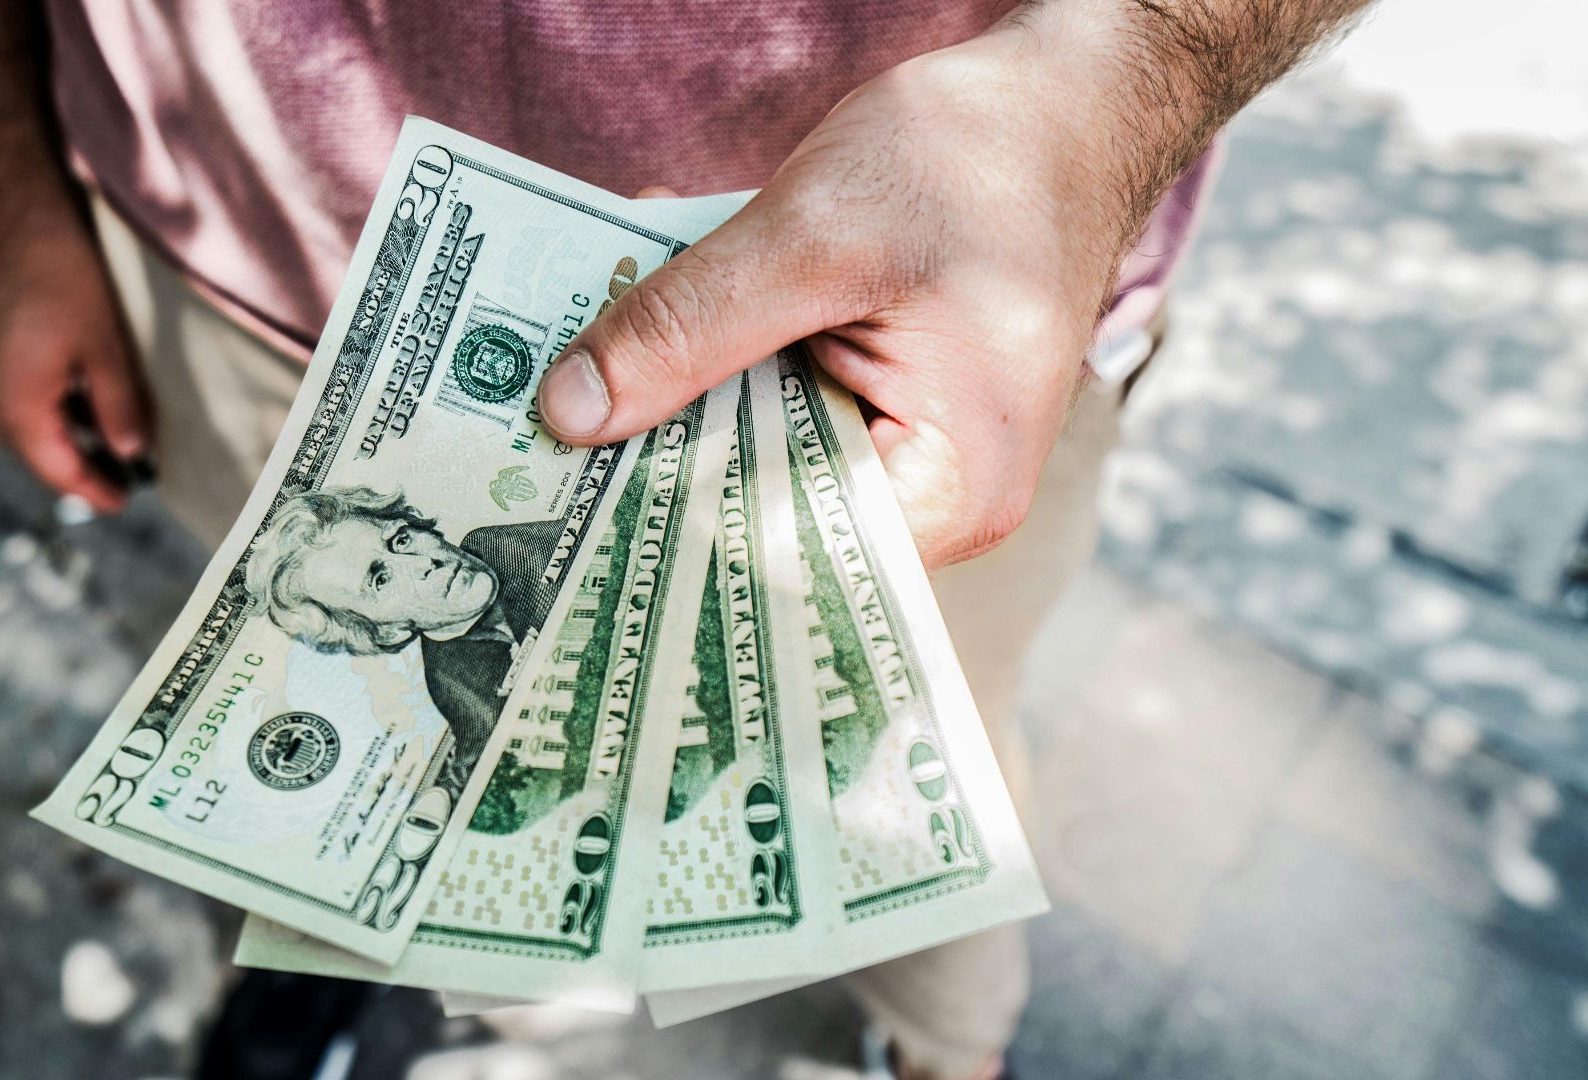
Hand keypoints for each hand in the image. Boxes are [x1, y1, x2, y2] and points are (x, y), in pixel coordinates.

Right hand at [0, 199, 147, 512]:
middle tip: (116, 476)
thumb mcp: (103, 341)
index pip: (56, 470)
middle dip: (73, 463)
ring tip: (96, 434)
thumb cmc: (53, 264)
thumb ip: (117, 404)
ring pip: (11, 413)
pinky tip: (62, 381)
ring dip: (52, 428)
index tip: (124, 503)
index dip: (93, 490)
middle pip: (29, 446)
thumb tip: (131, 452)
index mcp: (11, 405)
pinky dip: (33, 394)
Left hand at [537, 17, 1193, 566]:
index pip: (773, 557)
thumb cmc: (980, 160)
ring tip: (566, 395)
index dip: (661, 533)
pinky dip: (714, 378)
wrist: (1064, 106)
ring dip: (674, 418)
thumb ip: (688, 325)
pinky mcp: (881, 411)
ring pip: (756, 465)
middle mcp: (933, 508)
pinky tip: (637, 346)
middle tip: (525, 452)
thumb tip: (567, 413)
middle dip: (653, 472)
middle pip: (759, 520)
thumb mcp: (815, 235)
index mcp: (948, 498)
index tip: (549, 517)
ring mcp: (909, 462)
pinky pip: (775, 418)